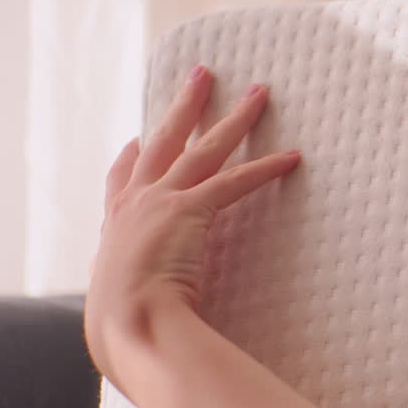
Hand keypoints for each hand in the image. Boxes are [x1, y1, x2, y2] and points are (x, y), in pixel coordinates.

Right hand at [84, 65, 300, 378]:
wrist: (130, 331)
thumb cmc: (126, 333)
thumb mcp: (121, 308)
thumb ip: (133, 300)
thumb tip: (136, 317)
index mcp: (115, 227)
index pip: (122, 179)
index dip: (134, 155)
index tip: (140, 136)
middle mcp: (134, 205)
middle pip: (163, 141)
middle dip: (185, 105)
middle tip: (203, 74)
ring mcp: (159, 202)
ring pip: (205, 148)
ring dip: (235, 118)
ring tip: (261, 93)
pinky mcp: (189, 210)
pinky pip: (236, 181)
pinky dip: (266, 167)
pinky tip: (292, 157)